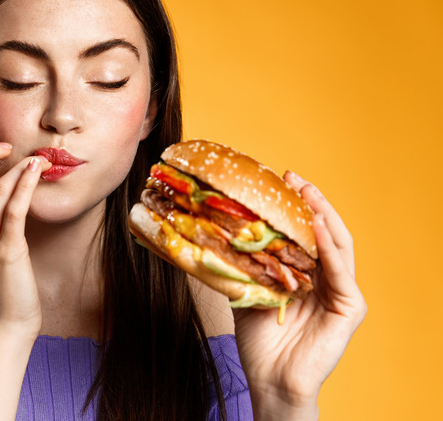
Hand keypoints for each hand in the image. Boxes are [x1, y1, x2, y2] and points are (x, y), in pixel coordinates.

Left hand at [232, 171, 366, 418]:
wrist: (268, 379)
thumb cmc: (257, 340)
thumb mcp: (245, 291)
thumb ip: (239, 264)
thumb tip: (208, 232)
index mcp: (306, 273)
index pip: (305, 231)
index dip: (294, 205)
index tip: (278, 179)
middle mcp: (327, 278)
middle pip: (324, 231)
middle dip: (310, 201)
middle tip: (293, 177)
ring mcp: (341, 292)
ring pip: (337, 244)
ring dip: (323, 216)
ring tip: (306, 193)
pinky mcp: (350, 308)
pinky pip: (341, 272)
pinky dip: (330, 248)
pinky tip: (318, 227)